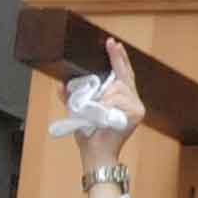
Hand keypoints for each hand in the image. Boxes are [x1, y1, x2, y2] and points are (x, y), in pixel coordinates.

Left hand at [72, 38, 143, 170]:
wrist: (96, 153)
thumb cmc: (90, 136)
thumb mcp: (79, 112)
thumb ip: (73, 98)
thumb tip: (61, 86)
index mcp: (122, 99)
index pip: (122, 74)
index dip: (118, 58)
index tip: (113, 43)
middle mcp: (133, 101)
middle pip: (122, 76)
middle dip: (114, 63)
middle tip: (110, 47)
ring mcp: (136, 107)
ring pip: (116, 88)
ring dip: (102, 97)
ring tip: (95, 111)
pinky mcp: (136, 113)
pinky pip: (117, 99)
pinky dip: (105, 105)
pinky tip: (102, 114)